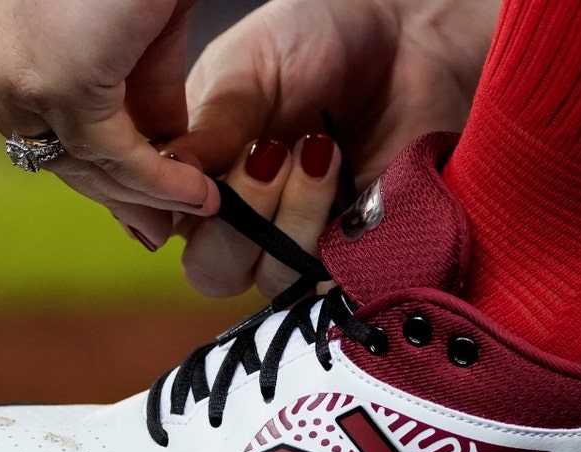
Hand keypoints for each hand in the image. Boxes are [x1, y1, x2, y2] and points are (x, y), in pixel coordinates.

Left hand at [0, 0, 218, 246]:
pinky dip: (157, 179)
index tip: (133, 198)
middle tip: (157, 227)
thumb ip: (135, 86)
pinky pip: (111, 153)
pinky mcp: (54, 82)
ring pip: (77, 158)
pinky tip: (194, 192)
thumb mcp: (131, 22)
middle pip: (47, 147)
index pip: (31, 119)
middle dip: (111, 191)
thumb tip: (159, 147)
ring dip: (139, 191)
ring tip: (188, 207)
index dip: (86, 163)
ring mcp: (6, 69)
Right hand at [165, 0, 499, 295]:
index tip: (221, 160)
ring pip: (276, 280)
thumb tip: (169, 173)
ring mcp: (300, 243)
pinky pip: (337, 286)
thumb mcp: (251, 66)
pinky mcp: (357, 255)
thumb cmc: (320, 36)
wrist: (410, 36)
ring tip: (323, 150)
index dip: (186, 207)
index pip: (171, 224)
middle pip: (214, 272)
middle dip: (241, 223)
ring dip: (296, 219)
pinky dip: (342, 246)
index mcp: (202, 174)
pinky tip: (354, 187)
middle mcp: (245, 220)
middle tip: (274, 152)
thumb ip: (213, 124)